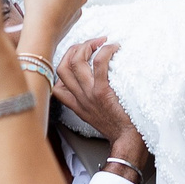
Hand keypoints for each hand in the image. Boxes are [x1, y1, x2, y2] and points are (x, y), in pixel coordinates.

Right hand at [53, 39, 147, 173]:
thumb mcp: (95, 117)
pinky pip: (99, 63)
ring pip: (76, 61)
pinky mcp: (103, 92)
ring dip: (88, 45)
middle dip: (74, 49)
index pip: (56, 81)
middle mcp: (80, 98)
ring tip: (101, 42)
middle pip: (63, 66)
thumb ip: (88, 102)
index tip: (78, 55)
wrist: (127, 141)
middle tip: (91, 44)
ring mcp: (90, 94)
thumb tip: (93, 84)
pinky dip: (106, 51)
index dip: (64, 63)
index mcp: (77, 104)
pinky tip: (114, 48)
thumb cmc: (118, 127)